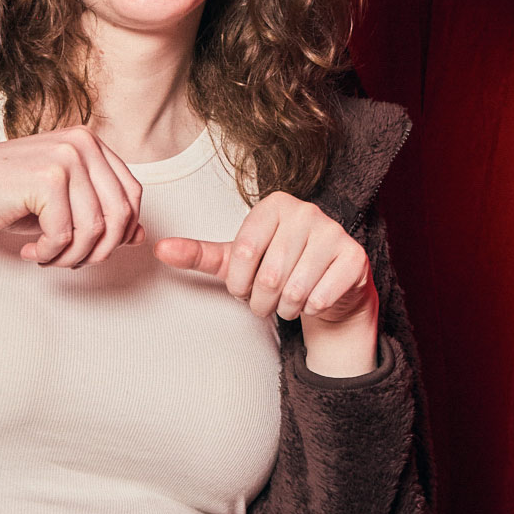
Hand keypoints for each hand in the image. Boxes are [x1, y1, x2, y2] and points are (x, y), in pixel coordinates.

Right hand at [0, 128, 146, 287]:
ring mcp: (67, 156)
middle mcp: (83, 142)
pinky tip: (31, 251)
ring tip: (47, 257)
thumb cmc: (8, 197)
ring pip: (95, 229)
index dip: (118, 232)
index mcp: (91, 142)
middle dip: (98, 249)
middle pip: (120, 214)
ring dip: (72, 256)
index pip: (131, 194)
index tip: (89, 248)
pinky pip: (66, 235)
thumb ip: (101, 213)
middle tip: (68, 260)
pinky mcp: (48, 178)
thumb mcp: (63, 204)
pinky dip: (51, 254)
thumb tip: (142, 236)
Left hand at [154, 195, 379, 376]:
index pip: (241, 253)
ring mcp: (334, 232)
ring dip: (286, 309)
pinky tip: (315, 299)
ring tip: (290, 301)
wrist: (330, 287)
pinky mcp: (355, 257)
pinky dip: (312, 309)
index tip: (244, 287)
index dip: (238, 283)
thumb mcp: (236, 262)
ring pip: (295, 290)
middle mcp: (307, 210)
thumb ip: (198, 254)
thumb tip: (158, 249)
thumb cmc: (279, 269)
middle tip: (268, 301)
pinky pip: (320, 297)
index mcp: (275, 204)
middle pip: (269, 275)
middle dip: (262, 302)